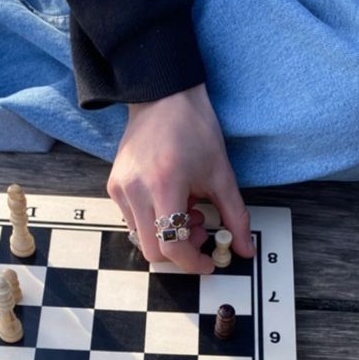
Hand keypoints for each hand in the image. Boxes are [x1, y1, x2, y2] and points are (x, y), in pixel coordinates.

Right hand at [107, 83, 254, 273]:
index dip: (192, 263)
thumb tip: (244, 248)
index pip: (171, 246)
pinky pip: (133, 221)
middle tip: (200, 232)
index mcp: (164, 185)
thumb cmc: (194, 128)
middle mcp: (136, 190)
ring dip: (167, 236)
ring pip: (142, 238)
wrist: (163, 96)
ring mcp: (121, 189)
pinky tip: (171, 200)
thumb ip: (235, 215)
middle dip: (180, 251)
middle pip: (154, 250)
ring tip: (187, 210)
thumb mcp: (222, 173)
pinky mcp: (114, 186)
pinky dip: (154, 222)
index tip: (208, 262)